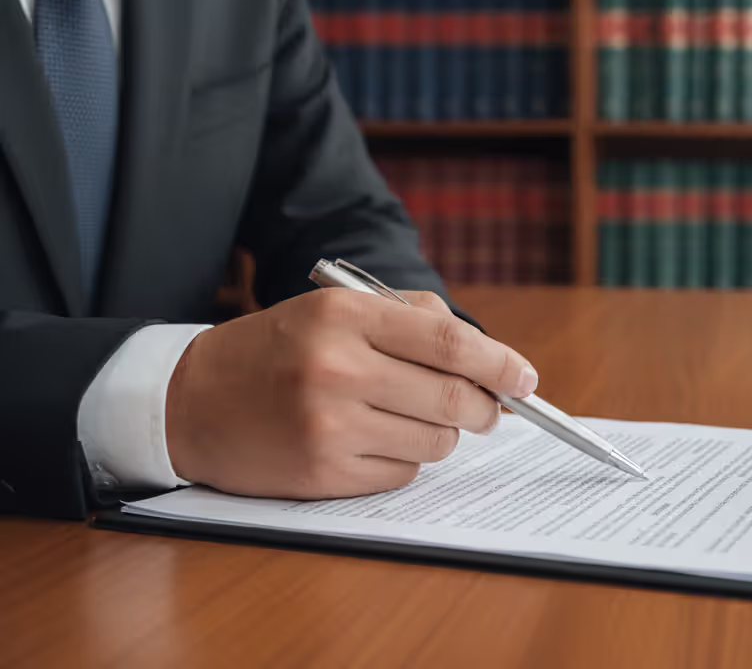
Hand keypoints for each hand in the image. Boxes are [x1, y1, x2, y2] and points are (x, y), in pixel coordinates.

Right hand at [165, 289, 537, 498]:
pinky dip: (404, 461)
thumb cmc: (279, 350)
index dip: (500, 364)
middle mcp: (337, 370)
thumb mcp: (336, 310)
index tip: (526, 379)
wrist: (192, 401)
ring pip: (434, 443)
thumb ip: (413, 319)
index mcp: (345, 317)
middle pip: (452, 399)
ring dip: (441, 435)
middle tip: (490, 410)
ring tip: (409, 418)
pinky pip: (401, 474)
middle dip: (485, 409)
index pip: (449, 343)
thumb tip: (490, 359)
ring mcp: (329, 426)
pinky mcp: (321, 473)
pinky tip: (371, 442)